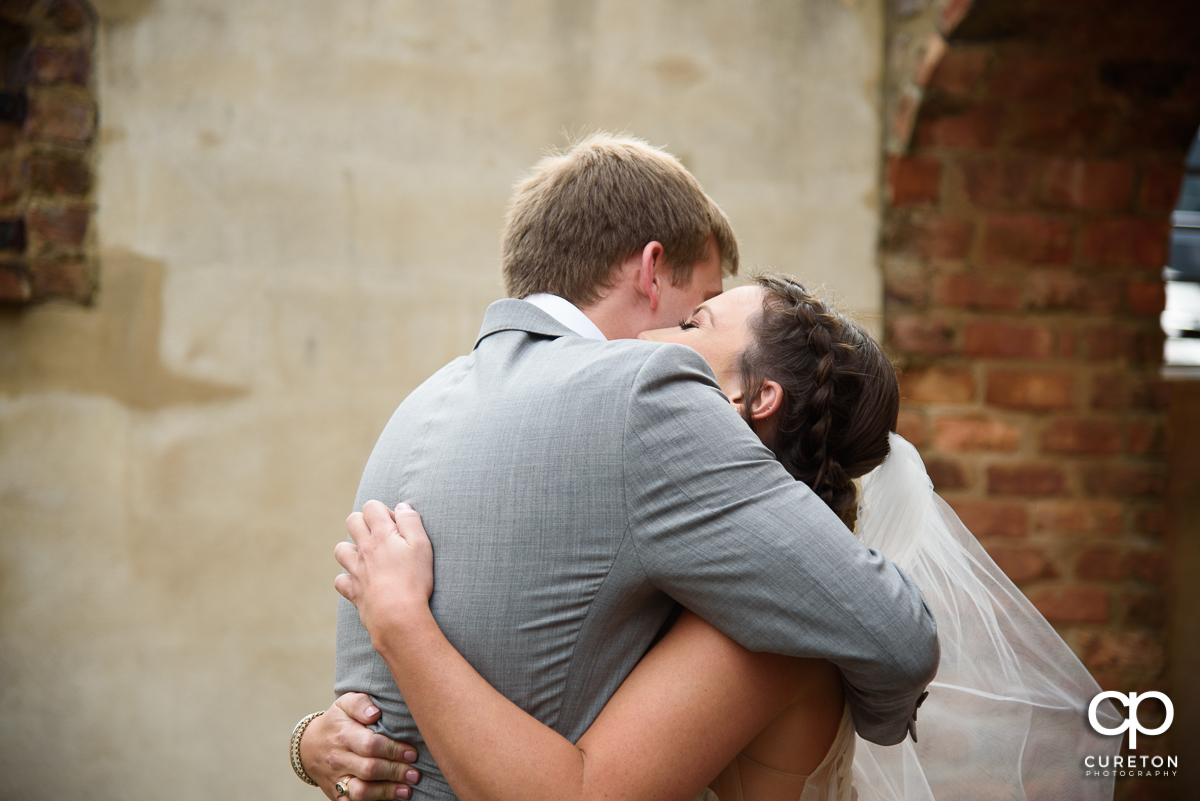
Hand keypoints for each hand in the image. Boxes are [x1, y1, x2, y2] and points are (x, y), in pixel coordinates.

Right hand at [299, 692, 421, 799]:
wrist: (308, 747)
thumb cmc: (336, 723)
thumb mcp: (344, 704)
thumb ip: (360, 703)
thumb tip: (375, 713)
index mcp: (344, 735)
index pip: (371, 745)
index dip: (393, 750)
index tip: (412, 753)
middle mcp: (339, 759)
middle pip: (369, 769)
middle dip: (395, 772)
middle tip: (415, 774)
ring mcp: (336, 779)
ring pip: (361, 791)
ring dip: (386, 792)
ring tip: (406, 791)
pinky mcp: (336, 795)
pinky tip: (389, 799)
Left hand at [335, 501, 434, 641]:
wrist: (397, 616)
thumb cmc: (414, 580)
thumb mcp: (422, 545)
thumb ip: (411, 521)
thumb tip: (401, 506)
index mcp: (381, 534)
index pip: (371, 506)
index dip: (384, 511)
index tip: (398, 526)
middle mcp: (364, 549)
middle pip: (352, 521)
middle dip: (365, 522)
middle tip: (383, 536)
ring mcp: (355, 570)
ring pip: (340, 549)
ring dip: (352, 548)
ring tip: (369, 556)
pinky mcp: (352, 590)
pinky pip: (340, 580)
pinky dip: (347, 578)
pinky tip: (360, 581)